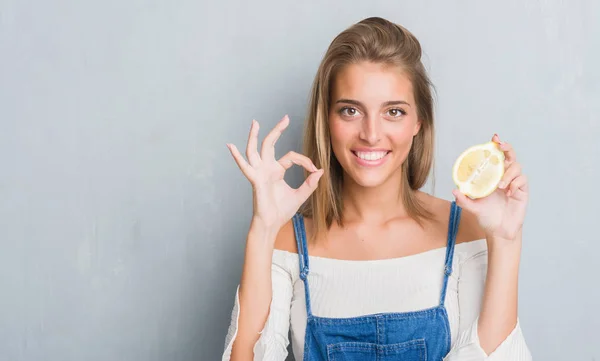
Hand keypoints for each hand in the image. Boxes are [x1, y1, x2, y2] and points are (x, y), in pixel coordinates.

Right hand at [227, 115, 323, 230]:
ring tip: (255, 122)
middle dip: (277, 130)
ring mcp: (259, 173)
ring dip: (254, 136)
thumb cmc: (282, 210)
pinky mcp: (255, 180)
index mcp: (277, 170)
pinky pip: (245, 167)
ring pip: (254, 150)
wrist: (272, 224)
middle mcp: (267, 168)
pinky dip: (237, 157)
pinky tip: (230, 146)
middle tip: (286, 117)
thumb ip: (310, 183)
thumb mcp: (301, 195)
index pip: (291, 157)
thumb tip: (320, 171)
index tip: (314, 169)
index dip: (305, 161)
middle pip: (270, 144)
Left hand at [453, 134, 527, 240]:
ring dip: (508, 173)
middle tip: (501, 146)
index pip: (495, 158)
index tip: (494, 138)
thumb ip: (463, 200)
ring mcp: (514, 183)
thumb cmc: (486, 217)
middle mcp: (503, 177)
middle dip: (507, 148)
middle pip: (509, 157)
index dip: (496, 147)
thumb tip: (454, 191)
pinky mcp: (522, 191)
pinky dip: (515, 184)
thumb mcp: (472, 208)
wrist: (499, 231)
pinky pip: (522, 180)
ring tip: (500, 186)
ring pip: (516, 167)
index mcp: (491, 177)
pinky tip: (508, 193)